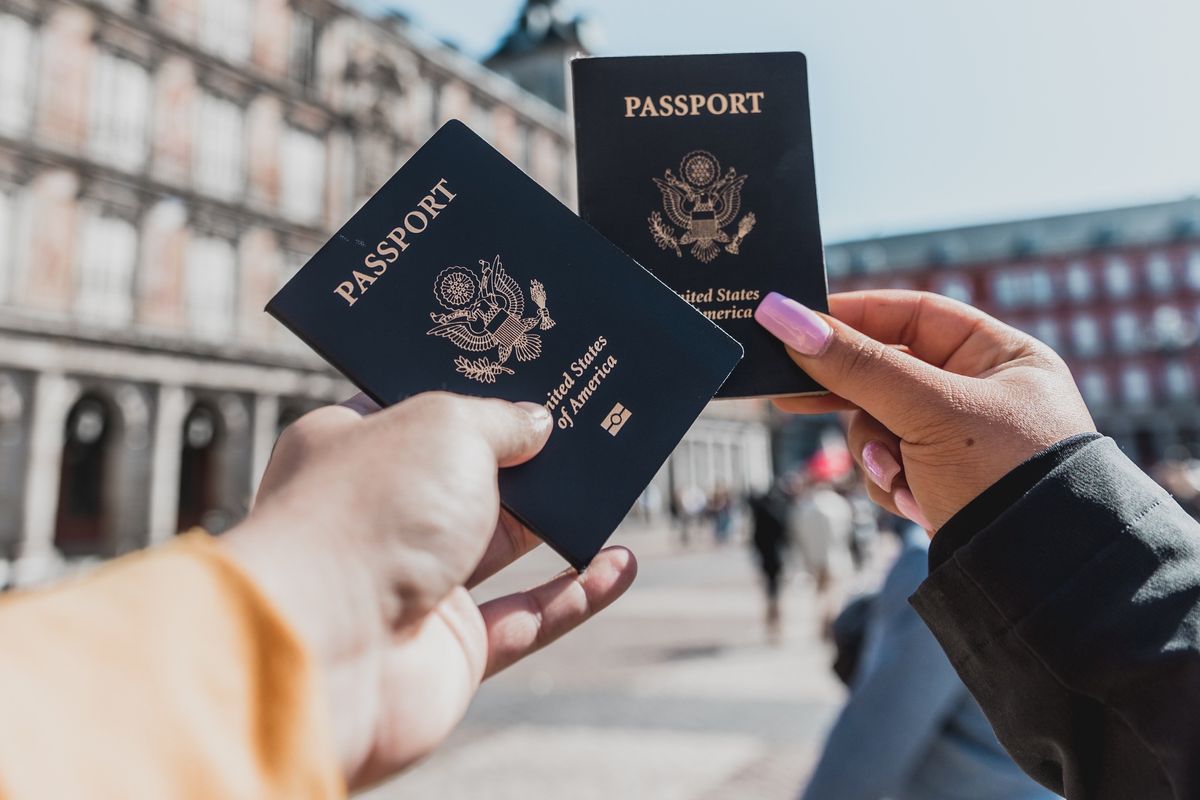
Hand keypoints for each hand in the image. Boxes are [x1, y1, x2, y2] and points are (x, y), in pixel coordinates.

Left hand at [218, 392, 637, 788]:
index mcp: (350, 448)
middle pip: (468, 477)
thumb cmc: (368, 514)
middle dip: (528, 454)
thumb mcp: (446, 427)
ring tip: (617, 485)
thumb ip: (500, 421)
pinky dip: (577, 594)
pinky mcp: (450, 651)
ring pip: (503, 546)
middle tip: (588, 422)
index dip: (472, 389)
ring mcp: (414, 585)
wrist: (327, 650)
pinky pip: (528, 618)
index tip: (529, 370)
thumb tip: (537, 424)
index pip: (415, 408)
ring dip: (561, 520)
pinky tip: (622, 564)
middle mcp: (379, 516)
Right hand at [755, 290, 1095, 529]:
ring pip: (878, 425)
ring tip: (898, 476)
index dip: (855, 316)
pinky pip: (889, 466)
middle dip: (851, 397)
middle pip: (887, 373)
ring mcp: (959, 441)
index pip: (914, 315)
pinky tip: (915, 502)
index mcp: (1000, 356)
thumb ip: (855, 364)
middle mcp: (981, 393)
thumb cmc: (1003, 474)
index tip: (798, 324)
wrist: (1038, 576)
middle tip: (788, 395)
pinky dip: (892, 483)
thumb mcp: (927, 410)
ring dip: (876, 452)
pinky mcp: (942, 483)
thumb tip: (783, 317)